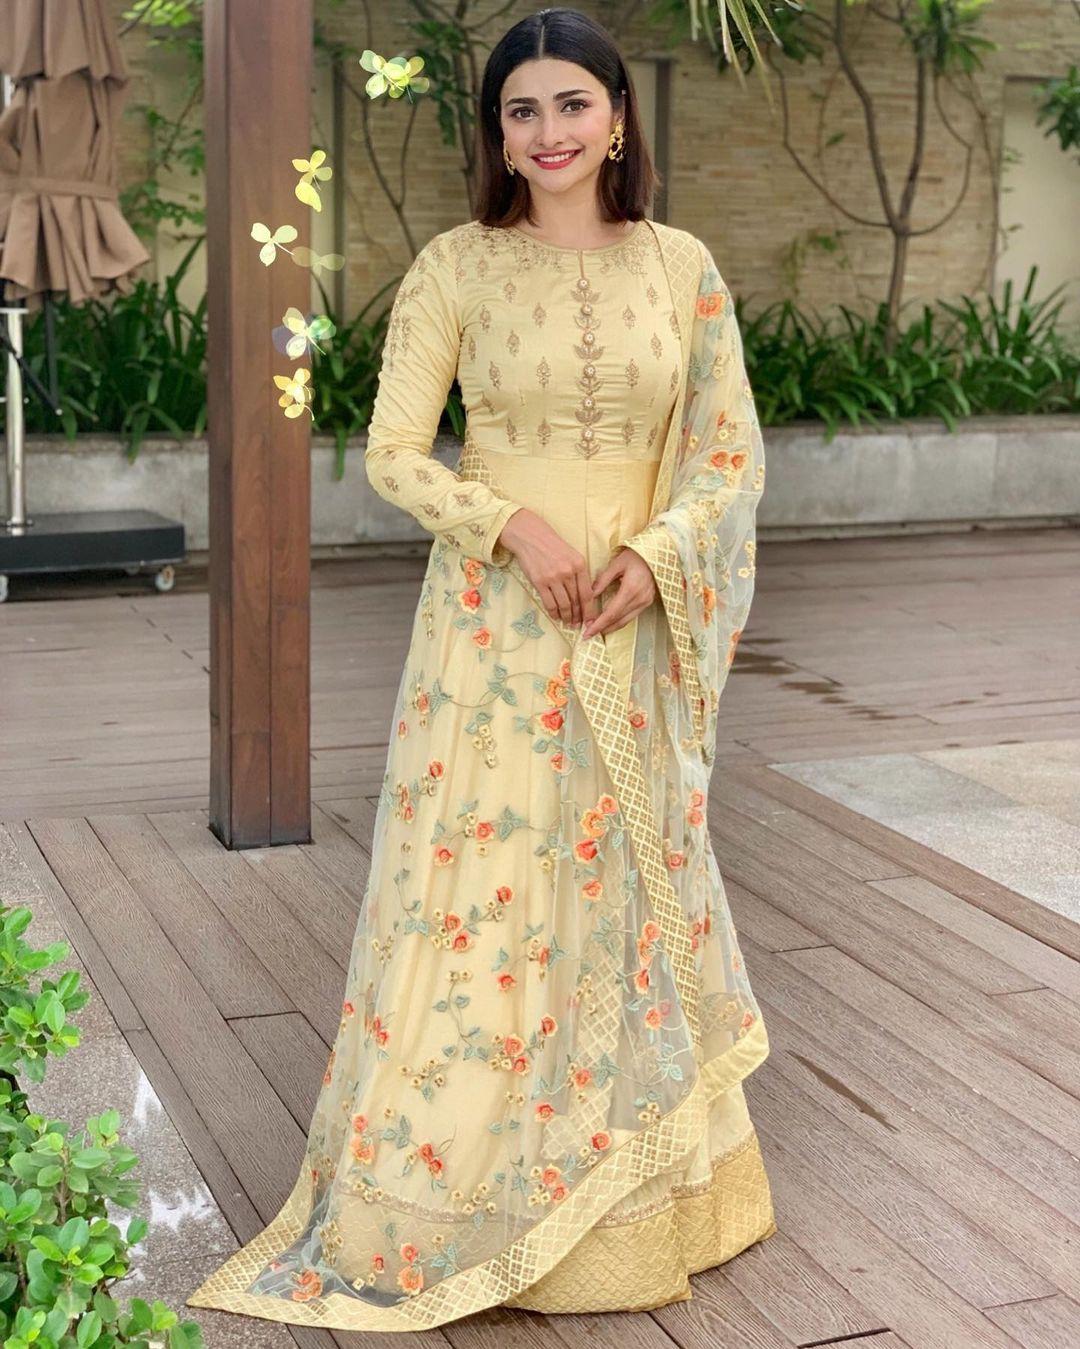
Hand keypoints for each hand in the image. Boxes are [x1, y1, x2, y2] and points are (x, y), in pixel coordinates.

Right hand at [496, 509, 600, 628]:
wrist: (531, 537)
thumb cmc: (553, 547)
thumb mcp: (572, 555)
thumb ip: (579, 574)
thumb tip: (584, 596)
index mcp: (580, 565)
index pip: (587, 593)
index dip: (589, 610)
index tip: (590, 620)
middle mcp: (568, 572)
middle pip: (576, 601)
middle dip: (578, 615)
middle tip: (578, 624)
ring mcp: (553, 578)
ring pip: (564, 604)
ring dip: (566, 616)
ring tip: (567, 622)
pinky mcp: (539, 582)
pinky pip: (549, 603)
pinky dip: (554, 612)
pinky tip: (555, 616)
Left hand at [581, 547, 656, 638]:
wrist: (657, 554)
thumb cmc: (636, 556)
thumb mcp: (617, 564)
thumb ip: (603, 580)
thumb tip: (590, 595)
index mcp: (631, 589)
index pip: (611, 613)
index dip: (598, 624)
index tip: (587, 632)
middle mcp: (640, 599)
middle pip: (618, 620)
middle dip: (602, 629)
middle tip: (588, 634)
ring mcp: (645, 602)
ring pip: (625, 621)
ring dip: (611, 627)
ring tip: (597, 630)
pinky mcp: (647, 602)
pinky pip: (631, 616)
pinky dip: (619, 622)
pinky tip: (610, 623)